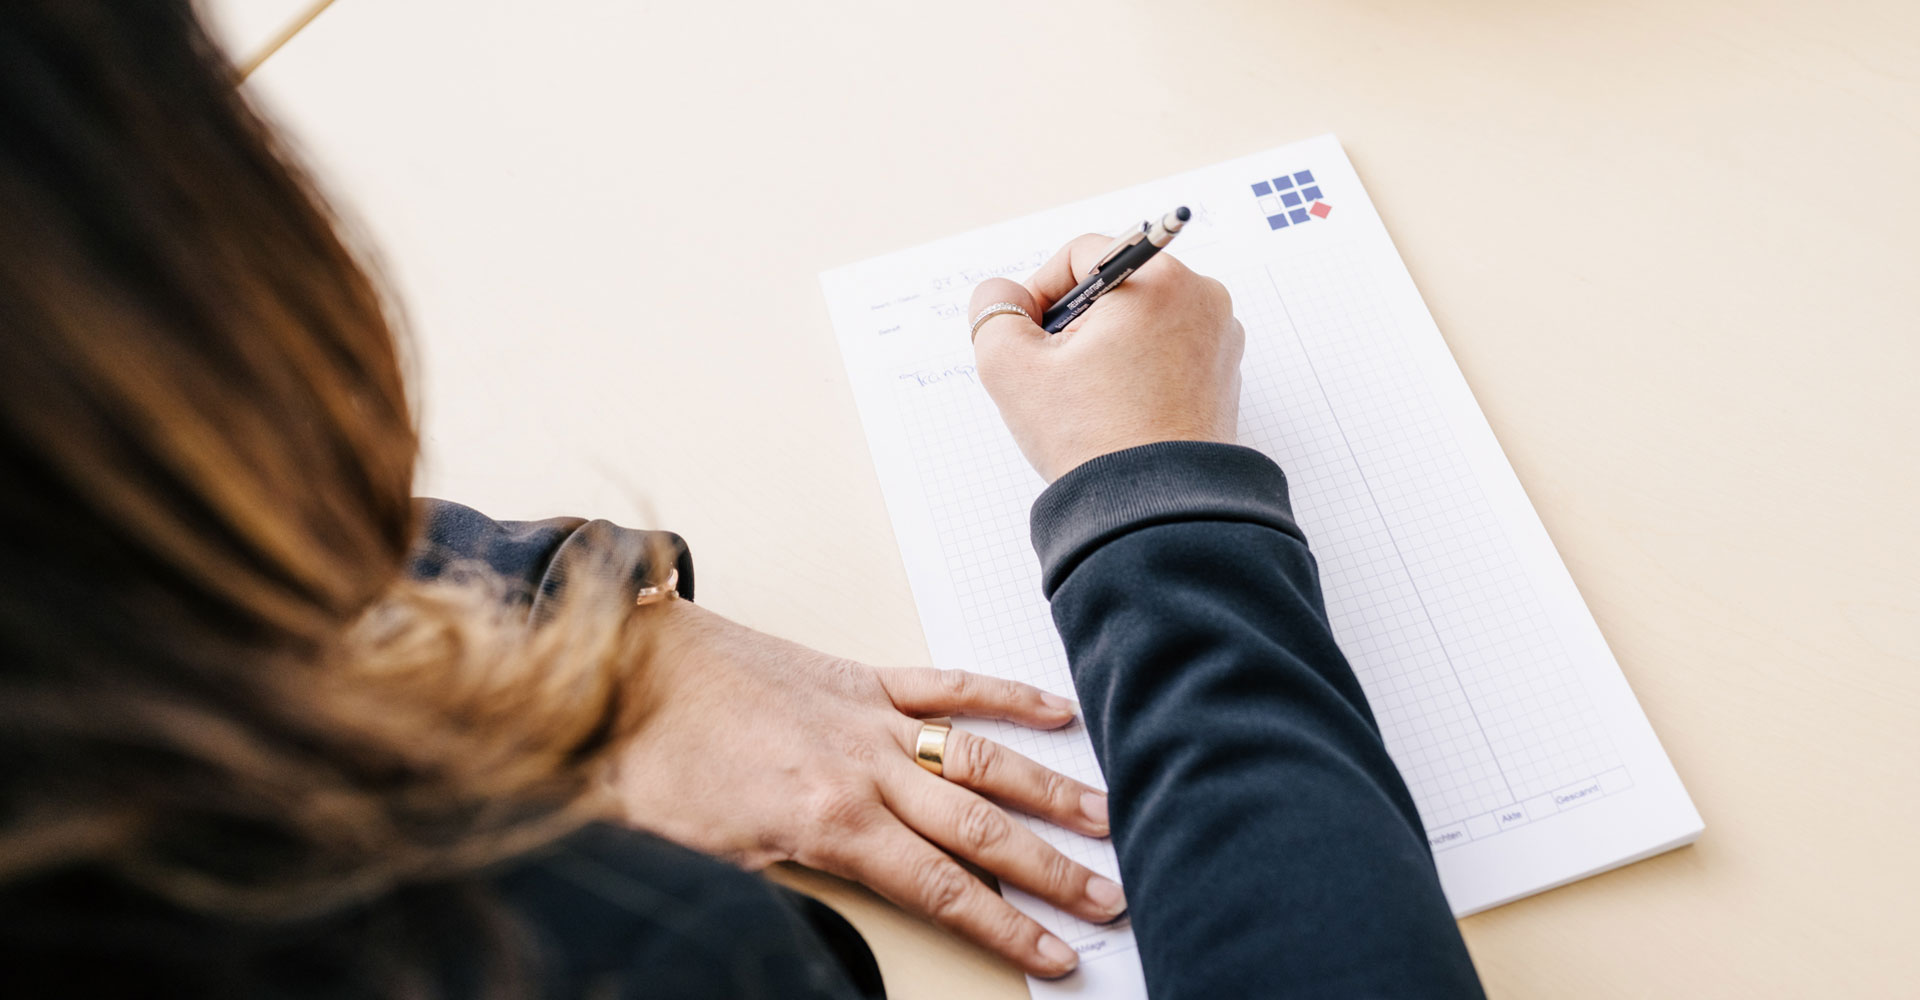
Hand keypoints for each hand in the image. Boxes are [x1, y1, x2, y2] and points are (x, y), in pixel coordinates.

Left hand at [609, 600, 1120, 977]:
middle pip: (982, 830)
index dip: (1006, 929)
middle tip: (1109, 900)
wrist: (621, 666)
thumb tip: (815, 942)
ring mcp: (870, 717)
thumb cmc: (650, 761)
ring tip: (1107, 818)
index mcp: (832, 819)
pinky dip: (1006, 695)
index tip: (1055, 956)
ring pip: (983, 758)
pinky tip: (1055, 710)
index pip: (942, 888)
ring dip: (1051, 791)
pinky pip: (948, 685)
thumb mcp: (707, 860)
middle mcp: (867, 767)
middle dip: (1053, 873)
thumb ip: (780, 893)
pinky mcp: (859, 678)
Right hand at [968, 236, 1243, 481]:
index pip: (1080, 255)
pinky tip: (1118, 414)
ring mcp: (1219, 339)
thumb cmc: (1094, 439)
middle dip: (1075, 325)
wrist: (1156, 512)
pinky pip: (1167, 354)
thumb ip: (993, 313)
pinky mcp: (1223, 377)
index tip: (1030, 340)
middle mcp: (1201, 298)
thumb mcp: (1012, 368)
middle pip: (1114, 288)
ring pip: (1140, 322)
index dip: (1040, 294)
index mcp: (1158, 279)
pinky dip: (1137, 373)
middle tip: (1057, 376)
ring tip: (1089, 401)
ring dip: (1105, 349)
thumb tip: (1002, 296)